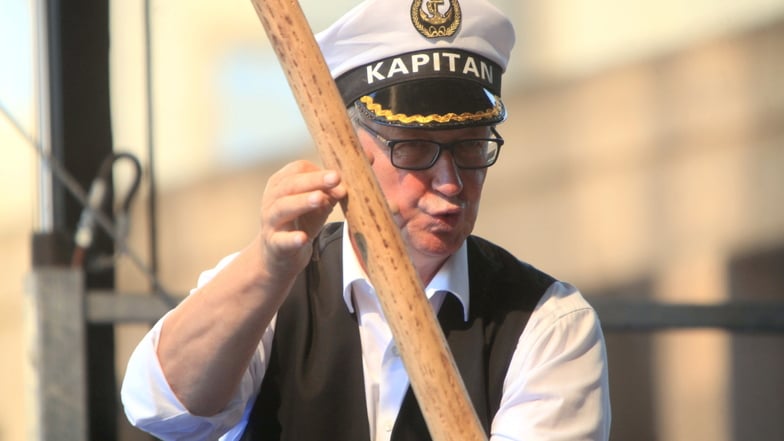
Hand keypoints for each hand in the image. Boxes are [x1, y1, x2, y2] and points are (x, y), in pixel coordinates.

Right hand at [258, 160, 345, 280]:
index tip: (339, 178)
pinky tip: (303, 238)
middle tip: (335, 178)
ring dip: (302, 202)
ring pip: (283, 208)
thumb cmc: (300, 223)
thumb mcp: (316, 206)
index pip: (298, 169)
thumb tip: (345, 186)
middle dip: (314, 180)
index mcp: (281, 184)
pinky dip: (292, 239)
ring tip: (320, 198)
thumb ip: (330, 193)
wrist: (279, 255)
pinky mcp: (274, 245)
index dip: (319, 172)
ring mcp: (271, 222)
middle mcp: (272, 200)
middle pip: (290, 185)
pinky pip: (281, 240)